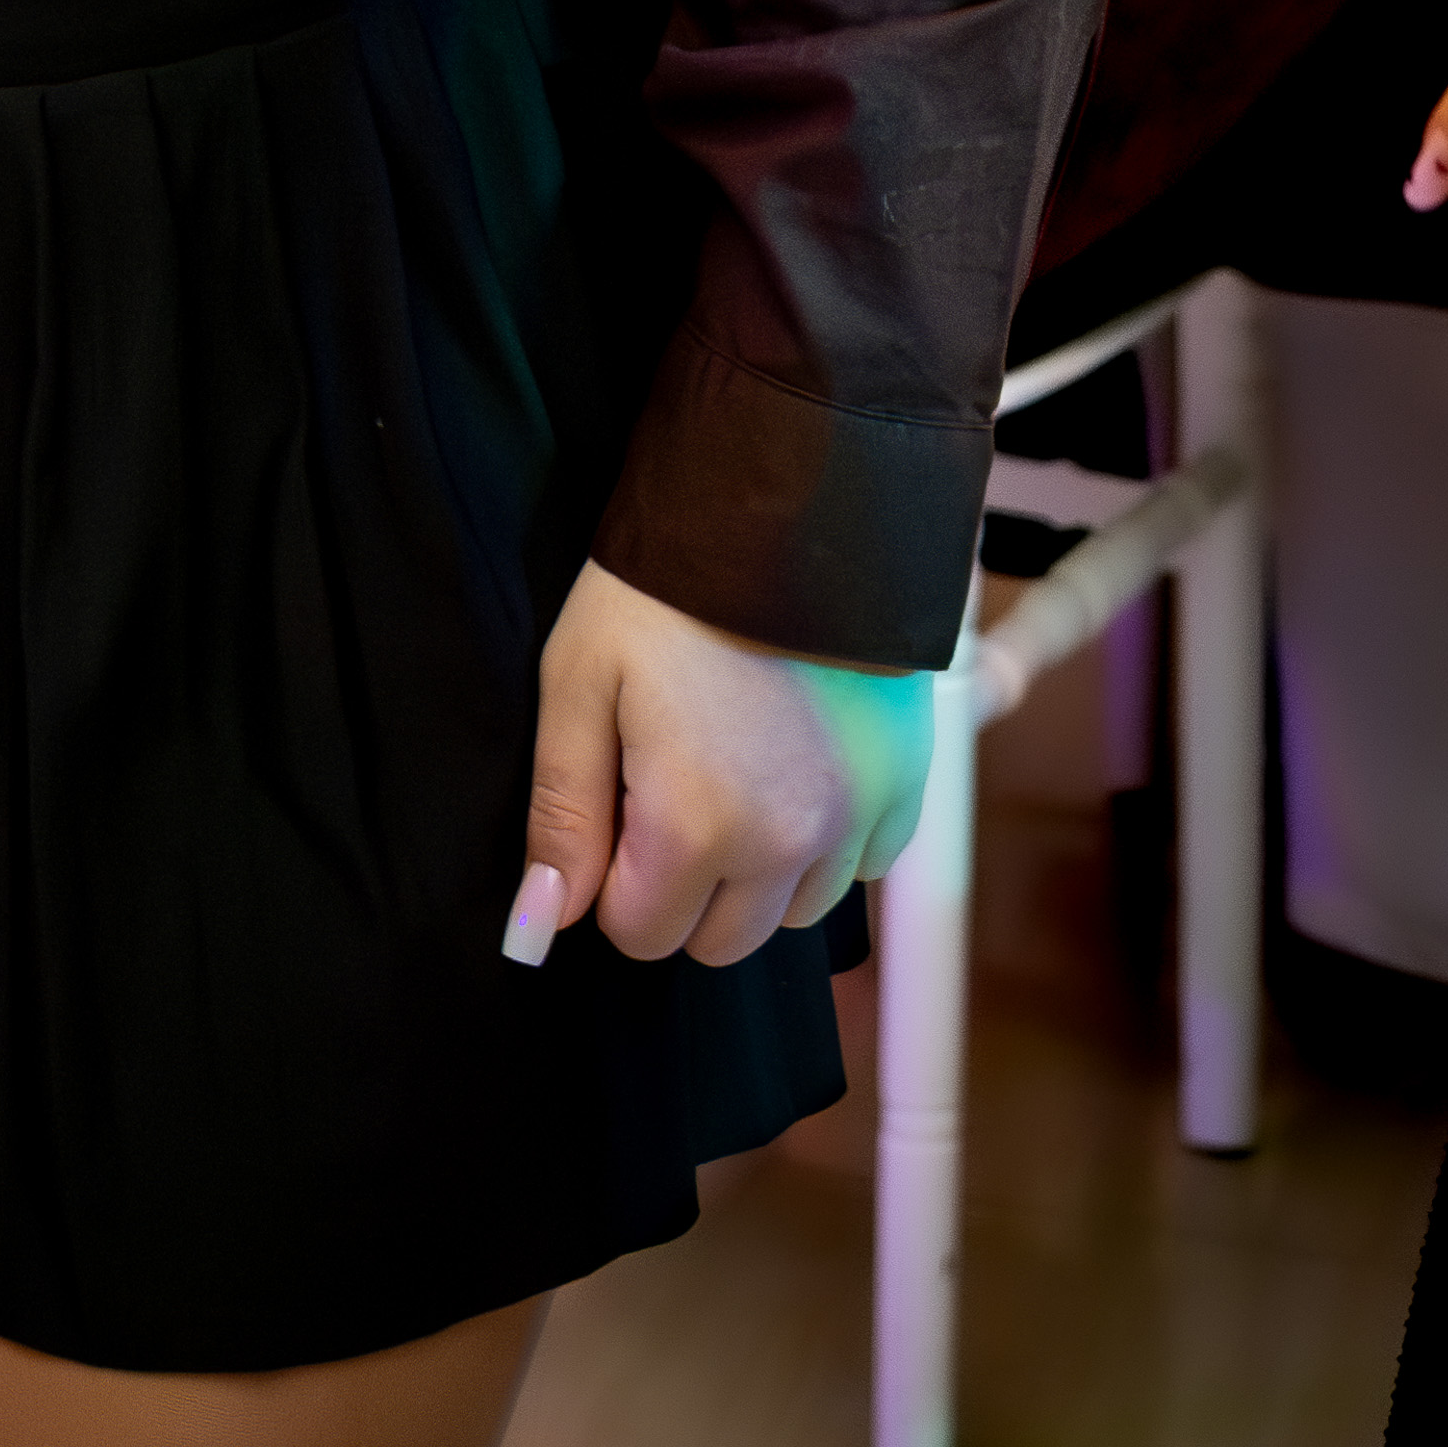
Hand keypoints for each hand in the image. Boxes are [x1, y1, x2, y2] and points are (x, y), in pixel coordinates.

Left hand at [508, 561, 929, 969]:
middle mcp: (789, 845)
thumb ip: (561, 816)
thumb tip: (539, 930)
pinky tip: (793, 769)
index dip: (612, 878)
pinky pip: (862, 867)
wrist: (784, 505)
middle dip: (681, 887)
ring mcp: (858, 820)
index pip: (641, 934)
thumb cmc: (660, 592)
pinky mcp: (908, 787)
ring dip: (757, 874)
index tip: (616, 800)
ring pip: (794, 915)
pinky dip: (826, 843)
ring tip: (731, 771)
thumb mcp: (577, 684)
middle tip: (667, 785)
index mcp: (697, 826)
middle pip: (720, 940)